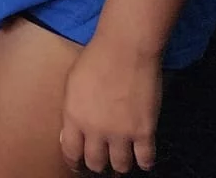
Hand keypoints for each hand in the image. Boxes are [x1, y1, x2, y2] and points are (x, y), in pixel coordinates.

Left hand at [60, 37, 162, 172]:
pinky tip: (143, 159)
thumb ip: (71, 112)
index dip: (74, 161)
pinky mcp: (144, 131)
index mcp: (74, 117)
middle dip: (97, 164)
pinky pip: (146, 159)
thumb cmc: (95, 59)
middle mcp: (95, 130)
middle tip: (102, 161)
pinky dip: (145, 162)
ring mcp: (121, 133)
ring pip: (120, 165)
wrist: (125, 49)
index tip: (78, 164)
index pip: (71, 152)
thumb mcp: (72, 84)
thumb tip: (69, 136)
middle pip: (95, 162)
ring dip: (120, 164)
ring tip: (121, 159)